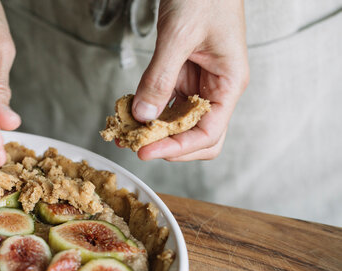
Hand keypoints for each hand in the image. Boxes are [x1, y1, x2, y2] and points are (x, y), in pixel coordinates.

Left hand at [132, 0, 248, 160]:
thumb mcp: (180, 36)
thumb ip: (160, 77)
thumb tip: (144, 115)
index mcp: (228, 84)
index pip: (208, 134)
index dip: (177, 148)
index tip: (146, 151)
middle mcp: (215, 89)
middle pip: (195, 136)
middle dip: (166, 145)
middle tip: (135, 145)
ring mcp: (197, 83)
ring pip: (177, 122)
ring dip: (152, 130)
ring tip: (124, 132)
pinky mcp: (181, 75)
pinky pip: (165, 102)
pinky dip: (147, 109)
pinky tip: (128, 112)